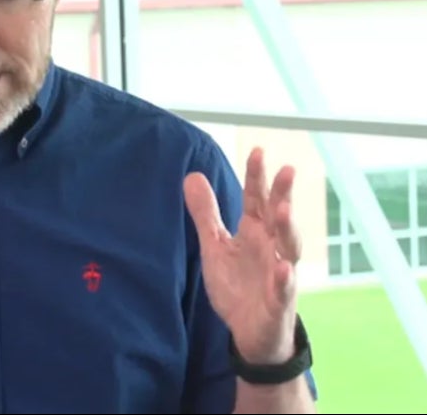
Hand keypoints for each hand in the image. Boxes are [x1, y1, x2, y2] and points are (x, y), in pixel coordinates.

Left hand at [184, 147, 299, 363]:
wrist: (249, 331)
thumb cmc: (237, 284)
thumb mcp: (215, 245)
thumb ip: (206, 213)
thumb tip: (193, 174)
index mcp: (255, 232)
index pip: (257, 199)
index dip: (257, 177)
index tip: (258, 151)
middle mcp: (272, 246)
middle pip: (278, 216)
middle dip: (282, 194)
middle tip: (286, 169)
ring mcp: (279, 273)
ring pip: (289, 247)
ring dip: (288, 228)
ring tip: (283, 210)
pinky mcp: (279, 300)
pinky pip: (283, 288)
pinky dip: (284, 278)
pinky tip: (283, 267)